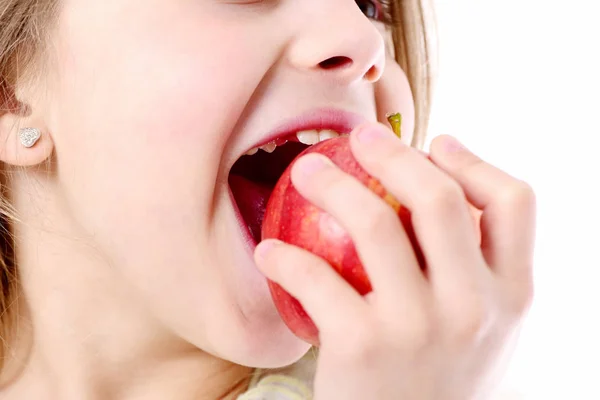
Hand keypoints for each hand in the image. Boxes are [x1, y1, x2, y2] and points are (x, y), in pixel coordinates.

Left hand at [254, 123, 535, 399]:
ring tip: (306, 171)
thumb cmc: (438, 376)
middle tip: (360, 136)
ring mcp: (419, 326)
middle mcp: (474, 307)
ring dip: (331, 183)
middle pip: (439, 198)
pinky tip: (269, 251)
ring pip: (375, 223)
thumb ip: (472, 268)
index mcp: (512, 294)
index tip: (437, 144)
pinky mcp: (363, 347)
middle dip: (394, 153)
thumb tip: (437, 187)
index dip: (474, 161)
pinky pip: (316, 278)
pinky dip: (284, 256)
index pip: (515, 202)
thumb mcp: (480, 327)